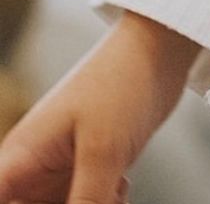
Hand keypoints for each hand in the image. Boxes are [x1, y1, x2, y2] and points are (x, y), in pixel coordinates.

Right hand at [0, 11, 199, 203]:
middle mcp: (33, 170)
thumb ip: (86, 201)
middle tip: (93, 198)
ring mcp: (62, 170)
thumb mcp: (102, 151)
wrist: (161, 50)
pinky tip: (120, 186)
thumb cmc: (122, 81)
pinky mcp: (90, 169)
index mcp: (20, 160)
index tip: (45, 201)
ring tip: (112, 192)